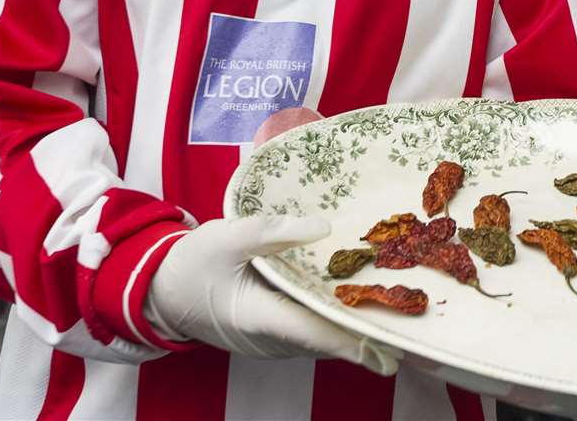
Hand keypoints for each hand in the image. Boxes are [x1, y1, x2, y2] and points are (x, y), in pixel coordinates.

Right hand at [146, 216, 399, 371]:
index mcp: (261, 317)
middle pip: (330, 339)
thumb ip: (270, 230)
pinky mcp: (276, 336)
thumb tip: (322, 227)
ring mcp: (275, 342)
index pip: (317, 333)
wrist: (158, 292)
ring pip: (324, 338)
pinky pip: (314, 332)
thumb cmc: (190, 264)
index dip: (355, 341)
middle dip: (370, 333)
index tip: (390, 349)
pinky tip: (367, 304)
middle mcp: (273, 339)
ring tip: (404, 313)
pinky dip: (339, 322)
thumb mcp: (225, 237)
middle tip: (417, 327)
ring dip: (358, 328)